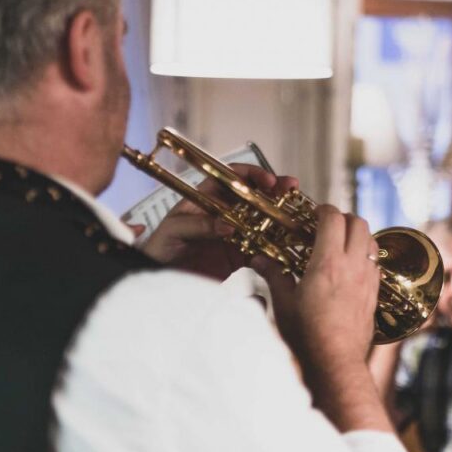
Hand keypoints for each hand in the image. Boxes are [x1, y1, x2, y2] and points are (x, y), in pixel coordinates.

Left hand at [137, 164, 298, 279]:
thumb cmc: (159, 247)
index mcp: (206, 198)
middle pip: (253, 195)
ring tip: (295, 218)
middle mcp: (223, 212)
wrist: (156, 276)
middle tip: (290, 191)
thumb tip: (228, 225)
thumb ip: (199, 226)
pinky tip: (285, 246)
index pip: (232, 177)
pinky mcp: (237, 256)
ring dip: (278, 218)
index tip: (267, 180)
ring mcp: (233, 233)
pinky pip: (260, 249)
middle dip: (274, 192)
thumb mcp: (175, 231)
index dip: (251, 174)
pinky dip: (273, 247)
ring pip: (261, 220)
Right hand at [252, 204, 378, 371]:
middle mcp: (352, 266)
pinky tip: (350, 268)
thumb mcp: (283, 304)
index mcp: (327, 263)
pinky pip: (375, 263)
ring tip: (340, 244)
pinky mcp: (374, 294)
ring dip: (357, 235)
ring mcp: (367, 279)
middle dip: (343, 218)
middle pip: (358, 223)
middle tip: (327, 225)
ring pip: (371, 241)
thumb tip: (259, 261)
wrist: (335, 363)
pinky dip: (365, 256)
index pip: (332, 218)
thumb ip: (273, 276)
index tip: (313, 214)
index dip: (323, 210)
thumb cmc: (307, 336)